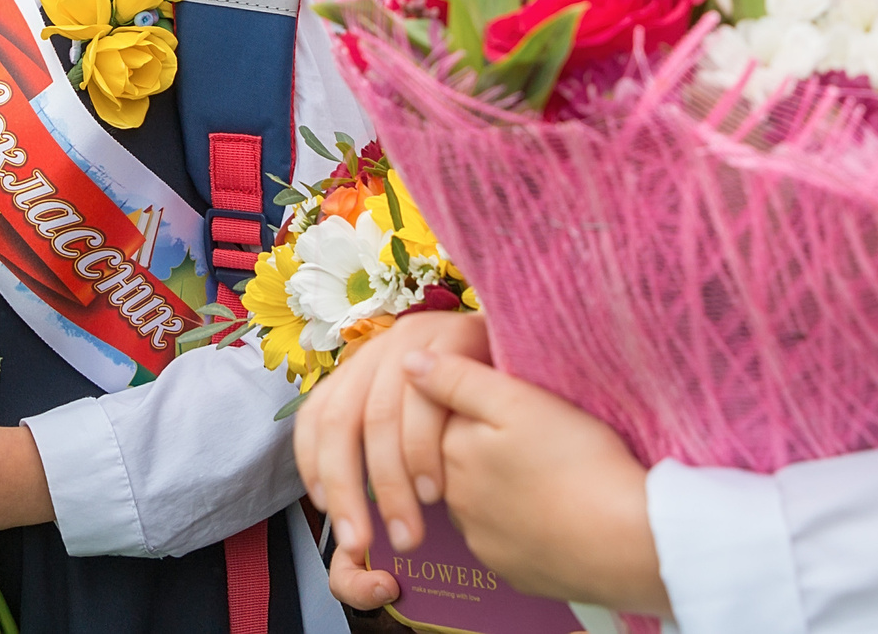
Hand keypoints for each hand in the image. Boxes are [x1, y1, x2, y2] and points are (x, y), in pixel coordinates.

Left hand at [294, 307, 488, 580]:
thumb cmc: (501, 417)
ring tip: (407, 530)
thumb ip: (393, 430)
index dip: (312, 462)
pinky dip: (422, 449)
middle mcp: (390, 343)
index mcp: (372, 361)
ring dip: (390, 481)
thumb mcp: (441, 420)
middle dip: (347, 489)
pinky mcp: (460, 333)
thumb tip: (343, 475)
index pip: (320, 413)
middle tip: (361, 544)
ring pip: (379, 414)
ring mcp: (423, 335)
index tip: (322, 511)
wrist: (565, 373)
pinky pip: (426, 401)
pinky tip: (434, 489)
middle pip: (343, 419)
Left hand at [406, 352, 669, 615]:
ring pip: (482, 501)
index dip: (482, 404)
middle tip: (540, 437)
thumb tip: (407, 364)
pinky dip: (523, 524)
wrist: (630, 542)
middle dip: (485, 447)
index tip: (520, 404)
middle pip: (459, 460)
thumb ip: (458, 378)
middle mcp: (458, 502)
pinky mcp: (514, 571)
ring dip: (501, 487)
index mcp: (453, 453)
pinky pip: (507, 539)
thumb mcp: (519, 401)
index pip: (445, 417)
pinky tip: (554, 510)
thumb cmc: (578, 461)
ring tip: (548, 474)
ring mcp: (484, 543)